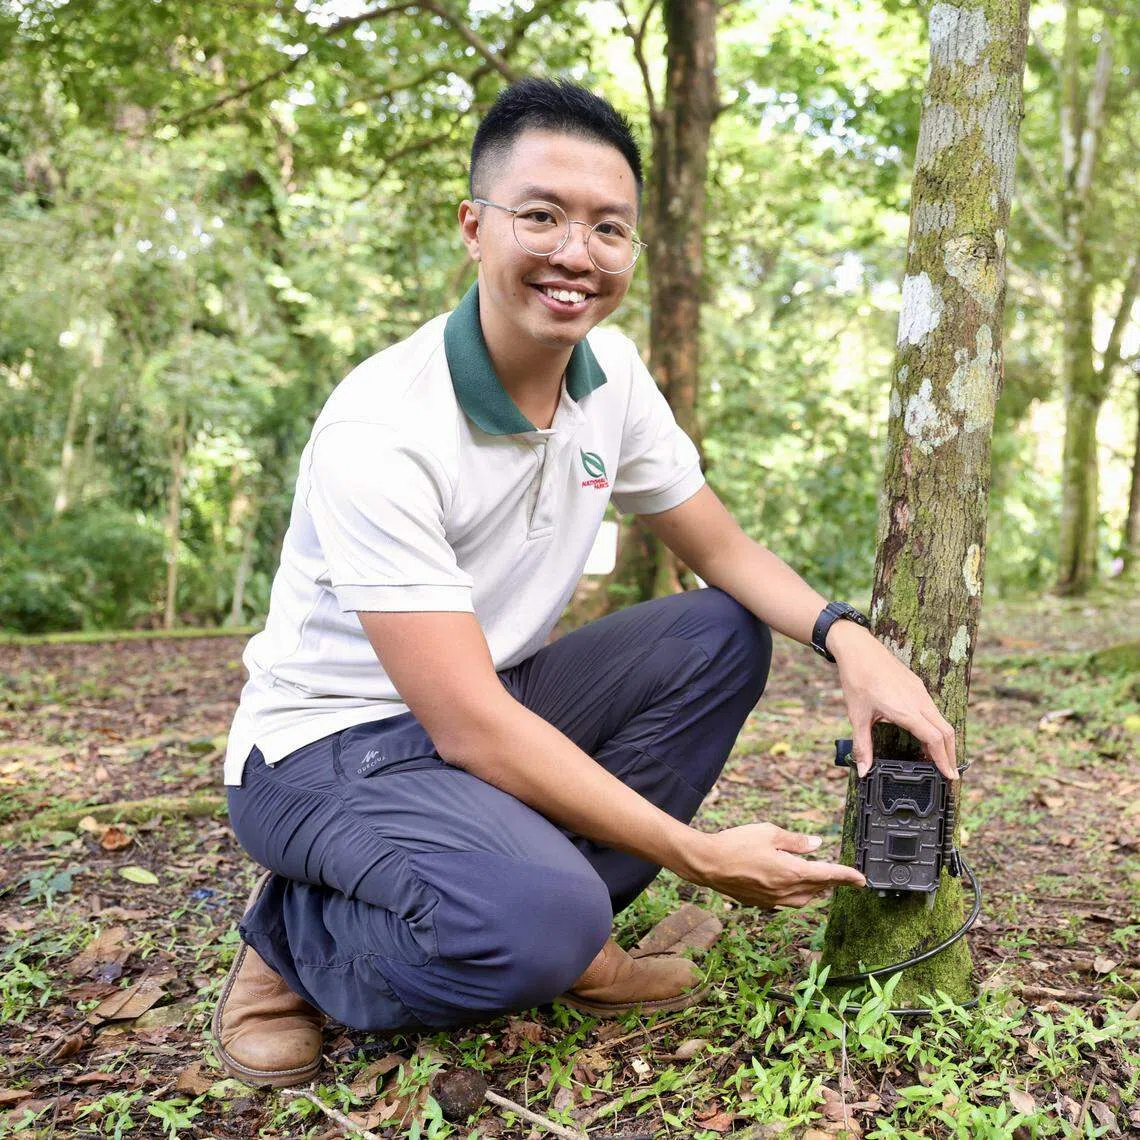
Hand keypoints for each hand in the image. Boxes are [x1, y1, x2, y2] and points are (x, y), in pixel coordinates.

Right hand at [684, 823, 864, 907]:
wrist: (707, 863)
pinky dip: (797, 895)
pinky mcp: (760, 903)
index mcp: (791, 871)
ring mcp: (772, 900)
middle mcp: (785, 890)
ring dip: (815, 891)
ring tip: (820, 881)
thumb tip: (816, 844)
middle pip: (818, 889)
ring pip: (804, 900)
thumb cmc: (736, 843)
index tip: (862, 879)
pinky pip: (787, 903)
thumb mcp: (769, 832)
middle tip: (844, 877)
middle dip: (832, 883)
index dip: (847, 876)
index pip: (828, 875)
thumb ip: (796, 840)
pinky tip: (791, 886)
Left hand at [827, 622, 957, 780]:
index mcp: (906, 710)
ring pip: (942, 720)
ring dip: (944, 741)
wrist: (858, 647)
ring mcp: (920, 692)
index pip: (934, 739)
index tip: (949, 777)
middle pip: (946, 732)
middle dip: (950, 755)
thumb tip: (863, 771)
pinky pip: (934, 710)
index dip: (943, 760)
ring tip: (937, 759)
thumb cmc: (857, 680)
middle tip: (948, 774)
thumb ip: (863, 746)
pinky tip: (926, 735)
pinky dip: (936, 727)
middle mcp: (918, 701)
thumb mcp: (857, 716)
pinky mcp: (917, 686)